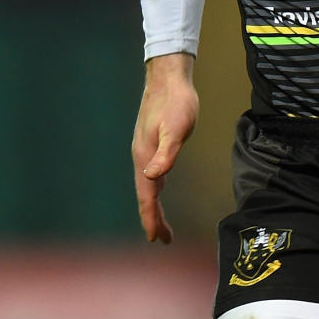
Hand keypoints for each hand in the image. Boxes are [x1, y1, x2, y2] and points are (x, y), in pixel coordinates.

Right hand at [131, 53, 198, 243]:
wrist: (168, 78)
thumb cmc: (176, 103)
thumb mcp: (176, 128)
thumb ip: (167, 153)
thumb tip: (153, 177)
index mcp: (146, 157)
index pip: (147, 196)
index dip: (151, 218)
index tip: (156, 238)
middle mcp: (142, 157)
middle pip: (146, 195)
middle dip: (153, 218)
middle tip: (162, 239)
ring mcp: (145, 150)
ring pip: (148, 185)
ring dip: (153, 205)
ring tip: (161, 223)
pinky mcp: (151, 142)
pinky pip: (151, 174)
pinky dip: (155, 188)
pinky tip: (160, 187)